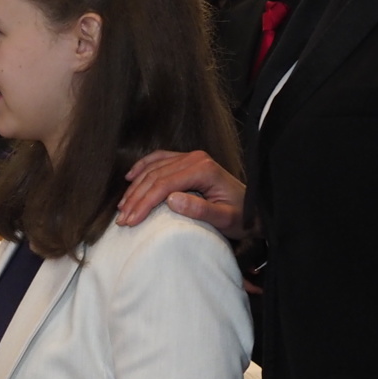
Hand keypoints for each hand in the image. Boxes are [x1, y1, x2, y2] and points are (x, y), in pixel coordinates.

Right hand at [117, 149, 247, 237]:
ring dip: (135, 187)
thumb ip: (201, 210)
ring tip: (123, 208)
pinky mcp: (187, 161)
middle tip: (122, 220)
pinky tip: (130, 178)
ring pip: (153, 168)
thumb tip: (171, 200)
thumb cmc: (242, 217)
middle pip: (155, 176)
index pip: (164, 184)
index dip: (144, 203)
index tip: (131, 221)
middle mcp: (195, 158)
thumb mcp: (225, 219)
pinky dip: (142, 167)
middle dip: (135, 198)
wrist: (255, 210)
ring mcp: (191, 157)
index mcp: (203, 169)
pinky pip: (159, 159)